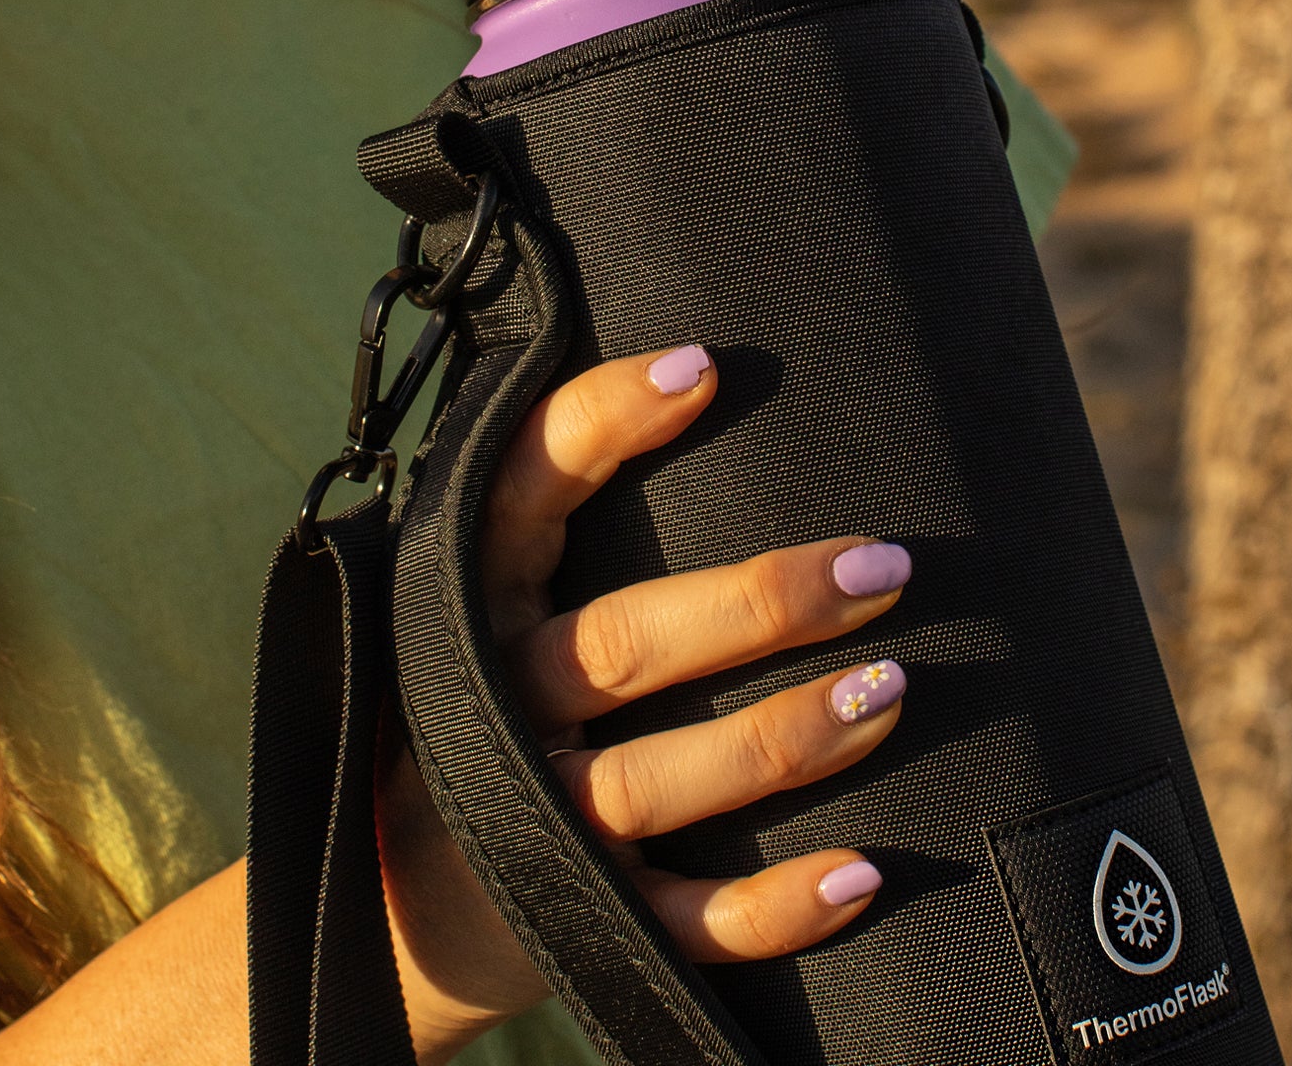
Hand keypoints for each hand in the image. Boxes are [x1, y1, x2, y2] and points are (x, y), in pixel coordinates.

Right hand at [376, 344, 910, 1063]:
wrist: (400, 902)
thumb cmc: (478, 701)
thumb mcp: (481, 606)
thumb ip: (555, 524)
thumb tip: (698, 373)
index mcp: (466, 607)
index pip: (518, 496)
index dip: (598, 426)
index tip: (699, 366)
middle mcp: (493, 709)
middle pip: (623, 645)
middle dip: (759, 602)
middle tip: (883, 563)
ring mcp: (536, 823)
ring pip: (658, 780)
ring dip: (782, 737)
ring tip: (891, 686)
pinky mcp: (584, 922)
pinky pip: (684, 925)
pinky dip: (772, 907)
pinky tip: (864, 871)